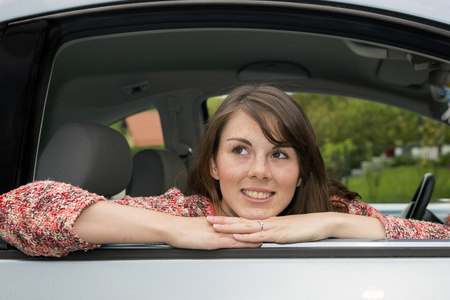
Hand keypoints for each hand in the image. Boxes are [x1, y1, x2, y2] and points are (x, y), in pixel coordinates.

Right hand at [164, 216, 261, 249]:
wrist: (172, 228)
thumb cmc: (181, 229)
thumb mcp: (198, 228)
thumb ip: (208, 229)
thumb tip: (213, 231)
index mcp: (216, 222)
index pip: (236, 222)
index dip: (249, 222)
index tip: (261, 222)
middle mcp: (220, 226)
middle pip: (242, 226)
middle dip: (257, 226)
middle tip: (272, 225)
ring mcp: (218, 233)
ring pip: (241, 233)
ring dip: (255, 234)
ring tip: (269, 234)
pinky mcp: (214, 241)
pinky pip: (233, 242)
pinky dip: (245, 242)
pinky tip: (254, 243)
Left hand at [207, 212, 384, 243]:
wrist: (323, 223)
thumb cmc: (307, 228)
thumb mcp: (287, 231)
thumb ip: (275, 233)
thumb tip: (264, 238)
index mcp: (268, 221)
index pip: (244, 220)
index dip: (229, 220)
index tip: (216, 219)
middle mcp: (268, 222)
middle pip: (241, 221)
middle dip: (223, 221)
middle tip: (207, 220)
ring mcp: (273, 227)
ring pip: (247, 227)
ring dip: (229, 227)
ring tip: (215, 226)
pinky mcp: (280, 234)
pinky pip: (260, 235)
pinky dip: (247, 235)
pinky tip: (236, 235)